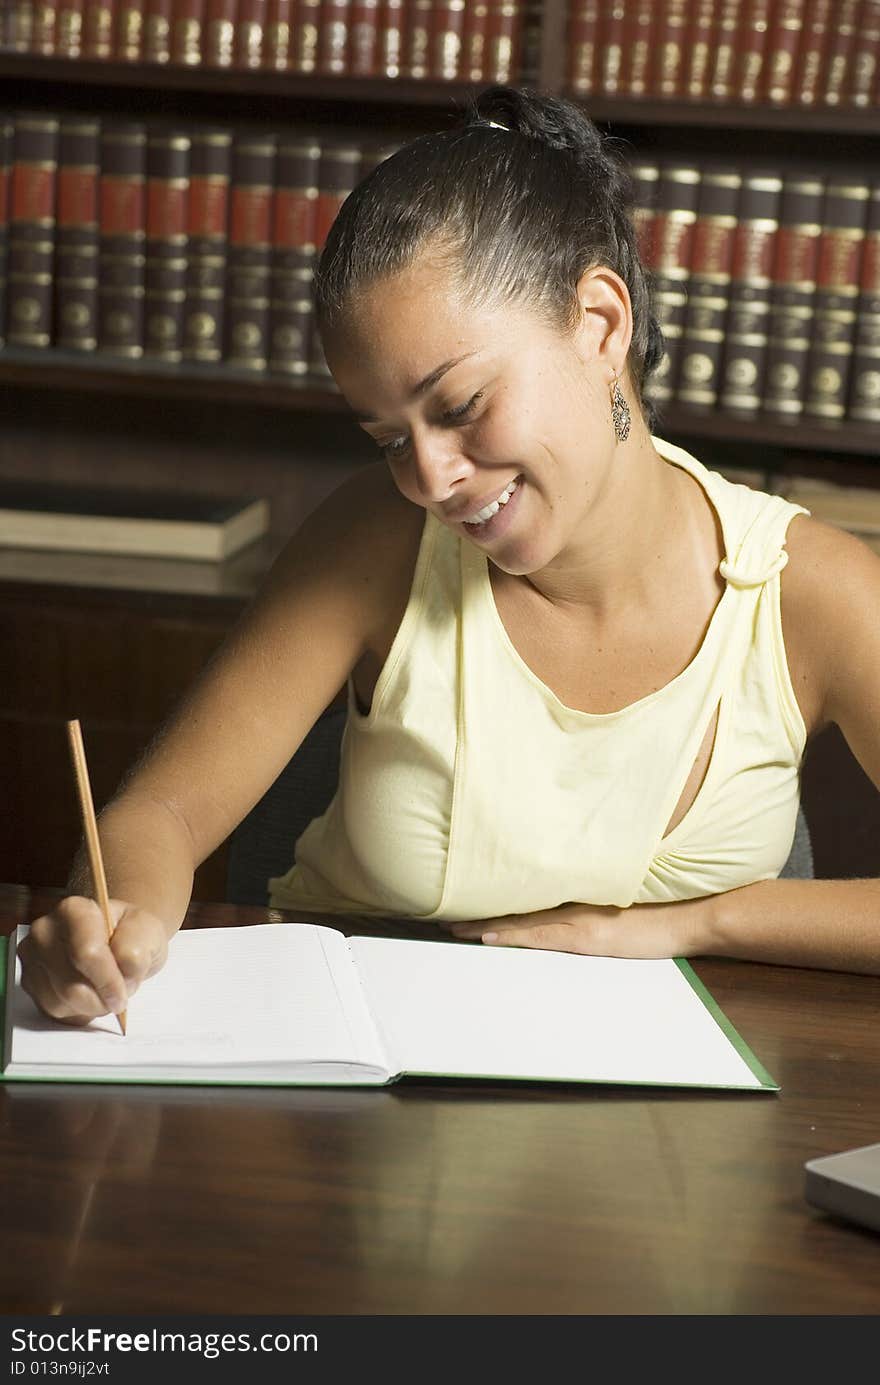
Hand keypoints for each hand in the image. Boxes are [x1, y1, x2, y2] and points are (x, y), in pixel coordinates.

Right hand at [19, 896, 170, 1024]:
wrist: (117, 940)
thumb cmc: (129, 934)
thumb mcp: (148, 932)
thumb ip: (137, 947)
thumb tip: (123, 968)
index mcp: (74, 910)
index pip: (86, 953)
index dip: (108, 980)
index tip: (123, 993)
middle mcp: (45, 931)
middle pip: (71, 984)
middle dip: (102, 998)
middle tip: (120, 992)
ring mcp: (33, 958)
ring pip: (61, 1002)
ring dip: (91, 1006)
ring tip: (105, 990)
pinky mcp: (29, 982)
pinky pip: (53, 1011)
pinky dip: (78, 1011)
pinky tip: (90, 995)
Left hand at [440, 896, 712, 957]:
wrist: (693, 915)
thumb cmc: (665, 907)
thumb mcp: (624, 897)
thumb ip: (595, 895)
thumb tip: (567, 903)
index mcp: (582, 893)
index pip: (530, 894)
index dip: (496, 896)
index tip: (465, 896)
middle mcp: (575, 901)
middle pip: (518, 904)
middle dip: (481, 908)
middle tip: (443, 910)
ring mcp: (581, 919)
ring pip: (522, 920)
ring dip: (486, 923)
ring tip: (453, 925)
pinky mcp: (589, 937)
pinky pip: (541, 937)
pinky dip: (512, 935)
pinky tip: (487, 936)